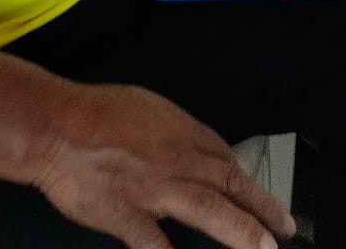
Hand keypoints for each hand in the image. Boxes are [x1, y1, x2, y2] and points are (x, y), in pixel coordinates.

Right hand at [35, 82, 294, 248]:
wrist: (58, 125)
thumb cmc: (100, 112)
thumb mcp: (150, 110)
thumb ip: (176, 136)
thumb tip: (193, 154)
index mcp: (182, 132)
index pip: (226, 160)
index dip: (249, 184)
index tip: (266, 202)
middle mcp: (177, 159)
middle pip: (229, 183)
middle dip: (261, 208)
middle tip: (287, 229)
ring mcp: (154, 188)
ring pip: (208, 209)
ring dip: (241, 230)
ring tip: (265, 248)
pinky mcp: (127, 214)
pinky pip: (154, 244)